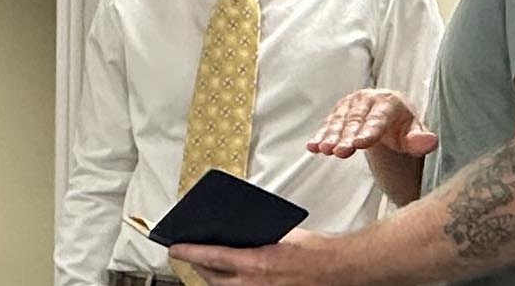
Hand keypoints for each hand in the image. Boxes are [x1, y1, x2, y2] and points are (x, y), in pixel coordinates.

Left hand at [170, 229, 349, 285]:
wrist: (341, 270)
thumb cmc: (315, 251)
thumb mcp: (280, 234)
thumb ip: (255, 237)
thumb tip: (234, 233)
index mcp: (256, 263)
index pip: (211, 257)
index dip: (188, 251)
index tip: (173, 246)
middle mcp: (255, 285)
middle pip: (212, 277)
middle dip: (199, 265)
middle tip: (189, 253)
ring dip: (215, 277)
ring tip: (208, 265)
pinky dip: (234, 285)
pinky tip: (232, 277)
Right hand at [307, 89, 437, 158]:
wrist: (390, 114)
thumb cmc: (404, 127)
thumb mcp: (415, 133)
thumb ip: (420, 139)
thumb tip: (430, 142)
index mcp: (389, 102)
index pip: (378, 119)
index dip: (368, 131)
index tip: (360, 144)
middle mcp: (367, 99)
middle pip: (355, 121)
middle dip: (345, 137)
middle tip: (339, 152)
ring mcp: (351, 105)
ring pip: (339, 122)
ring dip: (329, 136)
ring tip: (323, 150)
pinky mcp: (339, 112)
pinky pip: (328, 124)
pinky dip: (320, 135)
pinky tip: (312, 146)